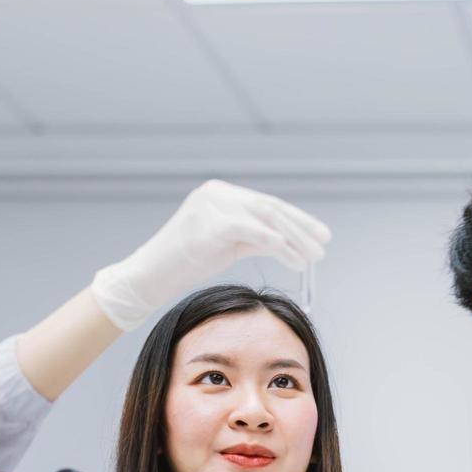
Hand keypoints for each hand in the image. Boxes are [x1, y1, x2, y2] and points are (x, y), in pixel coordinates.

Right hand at [89, 180, 330, 330]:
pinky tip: (294, 258)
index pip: (266, 204)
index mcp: (220, 194)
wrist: (148, 278)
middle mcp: (217, 193)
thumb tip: (285, 241)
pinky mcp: (210, 224)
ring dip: (295, 239)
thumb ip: (252, 237)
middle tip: (324, 245)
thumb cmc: (183, 266)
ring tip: (314, 257)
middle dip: (301, 228)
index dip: (297, 219)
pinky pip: (253, 231)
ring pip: (266, 217)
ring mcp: (211, 205)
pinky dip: (277, 244)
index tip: (320, 235)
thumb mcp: (225, 246)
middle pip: (270, 208)